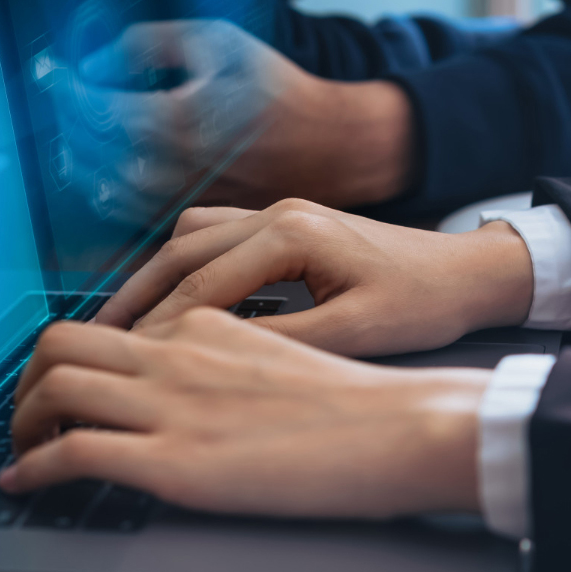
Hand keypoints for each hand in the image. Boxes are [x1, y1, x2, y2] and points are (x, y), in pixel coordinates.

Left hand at [0, 308, 489, 517]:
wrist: (400, 425)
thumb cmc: (360, 402)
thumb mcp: (286, 355)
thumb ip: (233, 354)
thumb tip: (197, 380)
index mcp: (205, 324)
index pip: (112, 325)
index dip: (73, 357)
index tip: (63, 385)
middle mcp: (177, 352)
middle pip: (62, 340)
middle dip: (27, 378)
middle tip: (27, 412)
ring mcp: (172, 404)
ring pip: (53, 386)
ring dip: (19, 419)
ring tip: (20, 447)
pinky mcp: (175, 461)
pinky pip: (73, 452)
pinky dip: (33, 468)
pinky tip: (25, 485)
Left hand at [80, 19, 413, 209]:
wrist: (330, 146)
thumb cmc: (275, 87)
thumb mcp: (218, 40)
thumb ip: (149, 43)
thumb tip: (92, 61)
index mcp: (183, 118)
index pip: (96, 108)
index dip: (62, 88)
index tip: (47, 71)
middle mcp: (178, 167)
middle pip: (90, 155)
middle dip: (65, 125)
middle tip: (61, 99)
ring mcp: (182, 201)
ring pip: (102, 192)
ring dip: (78, 162)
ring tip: (77, 132)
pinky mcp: (190, 221)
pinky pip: (127, 215)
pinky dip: (103, 191)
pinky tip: (102, 167)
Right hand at [94, 199, 534, 357]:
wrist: (467, 271)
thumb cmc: (423, 301)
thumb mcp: (357, 332)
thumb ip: (285, 343)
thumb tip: (215, 361)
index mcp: (293, 233)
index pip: (202, 282)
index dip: (159, 324)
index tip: (126, 359)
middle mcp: (279, 211)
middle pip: (183, 248)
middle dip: (139, 294)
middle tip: (102, 337)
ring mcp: (281, 210)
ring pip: (193, 234)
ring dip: (158, 274)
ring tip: (129, 321)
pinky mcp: (288, 221)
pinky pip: (216, 234)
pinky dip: (186, 264)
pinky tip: (177, 299)